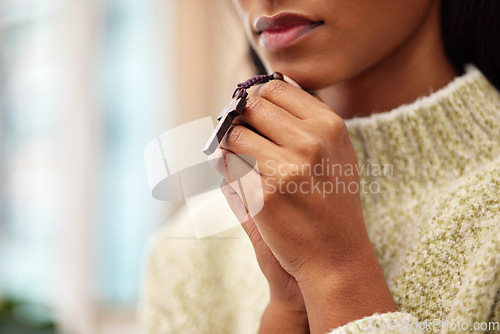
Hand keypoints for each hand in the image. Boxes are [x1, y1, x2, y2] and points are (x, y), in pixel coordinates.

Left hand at [213, 79, 395, 332]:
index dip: (257, 100)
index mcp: (329, 125)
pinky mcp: (263, 195)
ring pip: (234, 135)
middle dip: (242, 120)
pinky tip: (252, 191)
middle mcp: (310, 141)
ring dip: (234, 149)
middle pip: (251, 106)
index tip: (254, 115)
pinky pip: (229, 168)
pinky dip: (232, 175)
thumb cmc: (331, 201)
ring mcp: (286, 168)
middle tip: (245, 139)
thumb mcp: (336, 152)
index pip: (274, 88)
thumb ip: (308, 118)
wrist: (336, 256)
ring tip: (250, 167)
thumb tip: (272, 85)